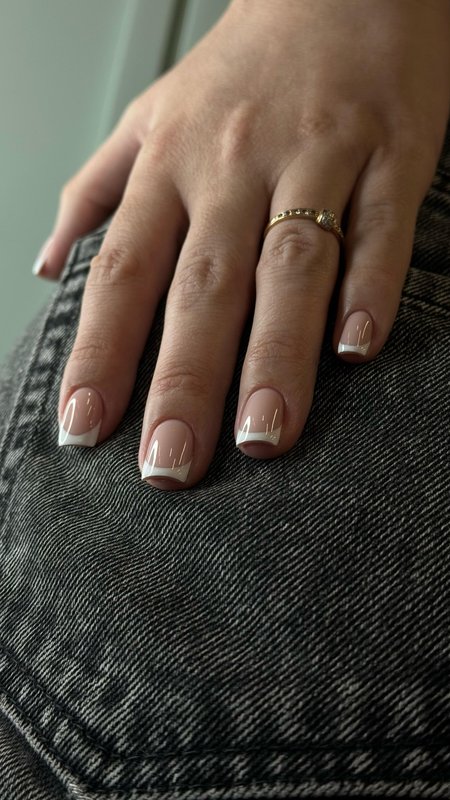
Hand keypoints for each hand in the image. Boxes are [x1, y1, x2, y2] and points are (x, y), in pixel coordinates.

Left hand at [40, 0, 449, 488]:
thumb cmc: (243, 67)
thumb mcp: (150, 114)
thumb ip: (95, 190)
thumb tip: (46, 264)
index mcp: (171, 164)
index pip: (122, 272)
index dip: (99, 354)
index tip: (84, 428)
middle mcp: (233, 166)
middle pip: (202, 287)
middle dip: (183, 382)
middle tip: (170, 464)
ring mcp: (315, 160)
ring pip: (289, 266)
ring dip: (274, 355)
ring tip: (262, 435)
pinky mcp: (390, 155)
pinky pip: (378, 229)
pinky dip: (369, 289)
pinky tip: (357, 351)